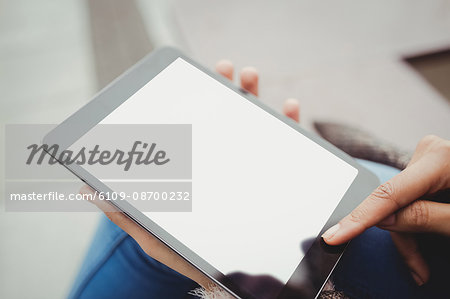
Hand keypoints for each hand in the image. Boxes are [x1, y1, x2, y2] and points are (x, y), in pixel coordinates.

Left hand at [80, 60, 300, 288]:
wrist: (229, 278)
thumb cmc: (189, 255)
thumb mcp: (154, 235)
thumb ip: (125, 214)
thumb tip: (87, 190)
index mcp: (198, 168)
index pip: (197, 127)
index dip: (197, 100)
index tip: (195, 76)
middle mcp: (225, 162)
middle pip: (228, 118)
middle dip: (227, 88)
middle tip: (224, 68)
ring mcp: (253, 167)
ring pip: (258, 125)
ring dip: (256, 95)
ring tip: (251, 75)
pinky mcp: (278, 177)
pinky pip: (289, 146)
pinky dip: (291, 122)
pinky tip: (290, 107)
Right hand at [322, 135, 449, 285]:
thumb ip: (423, 217)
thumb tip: (381, 218)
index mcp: (441, 158)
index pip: (390, 193)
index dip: (360, 218)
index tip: (335, 235)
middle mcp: (430, 152)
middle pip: (397, 202)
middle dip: (404, 238)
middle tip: (417, 271)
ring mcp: (431, 158)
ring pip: (402, 203)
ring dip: (411, 235)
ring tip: (423, 266)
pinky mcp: (432, 167)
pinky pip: (412, 196)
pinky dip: (417, 221)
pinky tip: (425, 242)